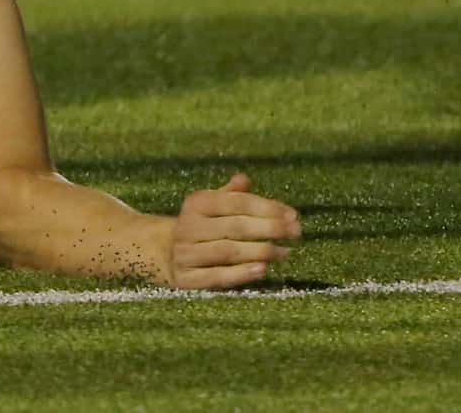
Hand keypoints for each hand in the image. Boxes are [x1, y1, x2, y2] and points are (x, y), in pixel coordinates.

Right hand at [168, 173, 300, 289]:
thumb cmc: (200, 225)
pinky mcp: (187, 279)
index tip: (293, 215)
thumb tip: (244, 179)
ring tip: (285, 253)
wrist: (163, 253)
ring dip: (261, 251)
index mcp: (197, 202)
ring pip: (229, 251)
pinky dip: (241, 273)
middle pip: (236, 227)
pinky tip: (263, 269)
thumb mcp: (211, 204)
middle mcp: (189, 226)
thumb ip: (231, 194)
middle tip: (296, 232)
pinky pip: (218, 277)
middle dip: (271, 229)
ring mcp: (186, 253)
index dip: (268, 208)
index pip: (238, 203)